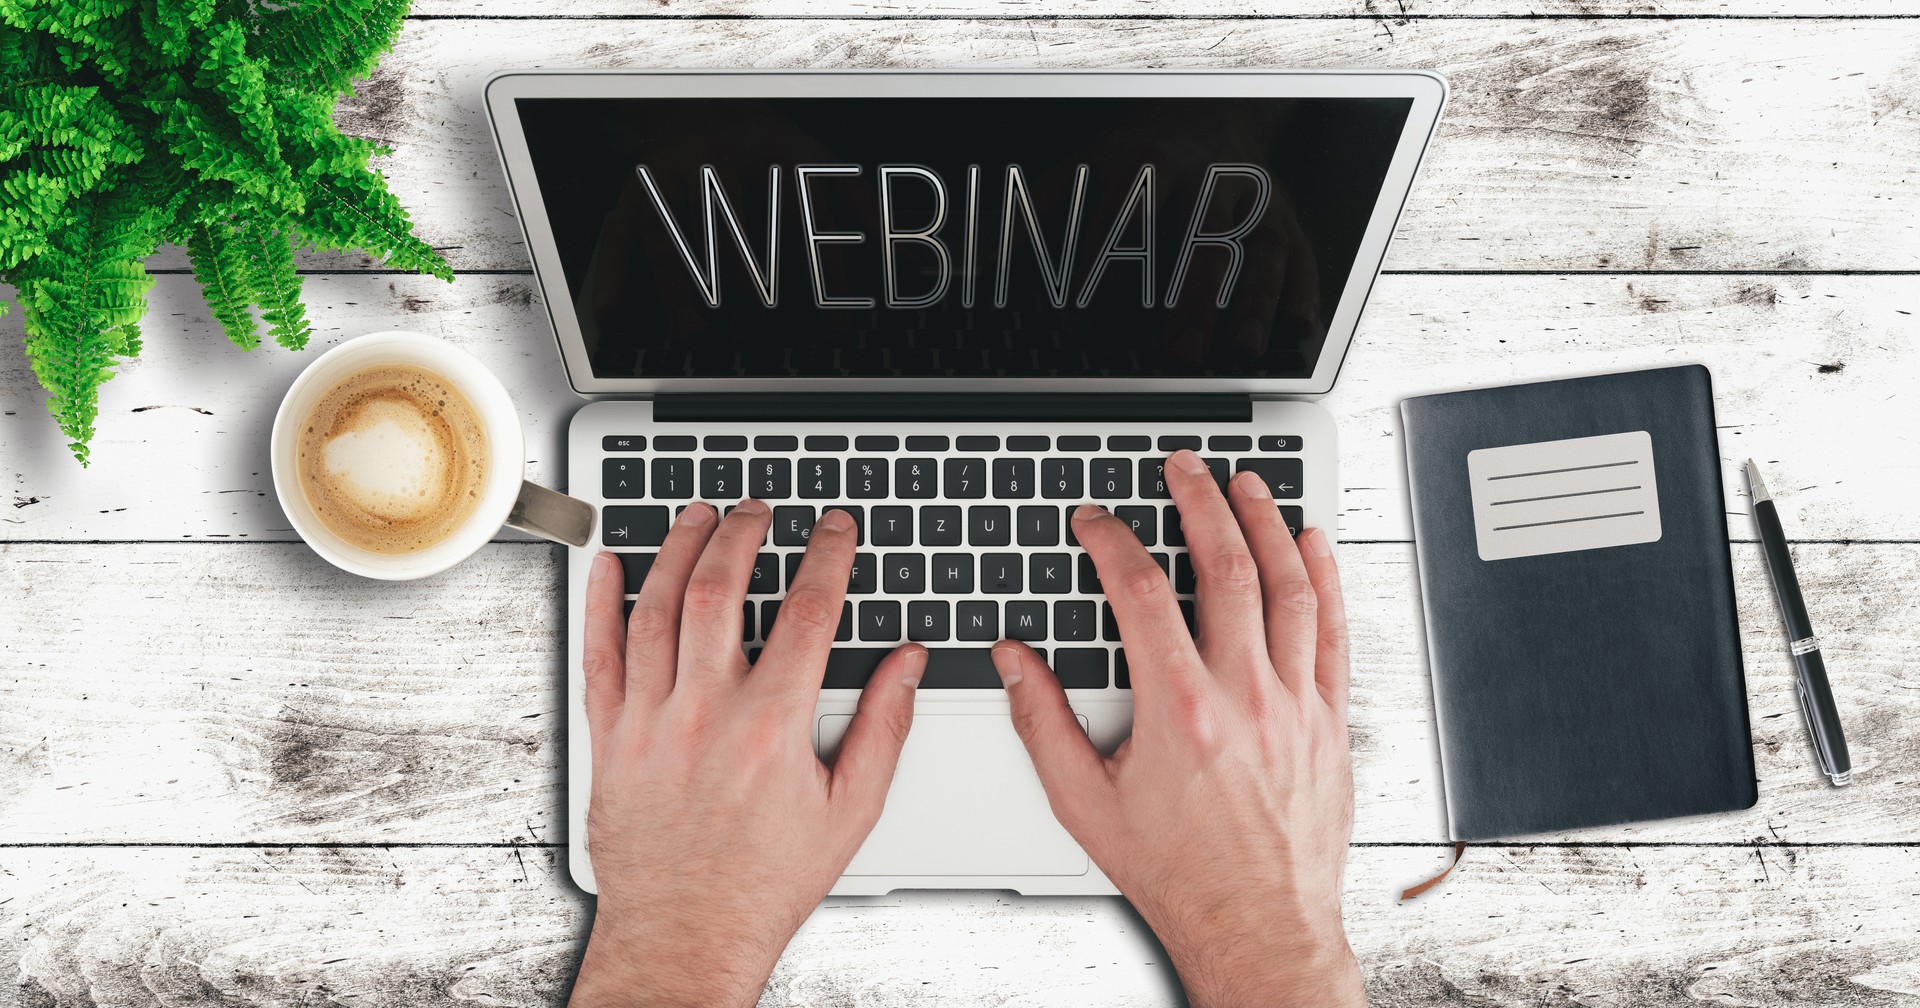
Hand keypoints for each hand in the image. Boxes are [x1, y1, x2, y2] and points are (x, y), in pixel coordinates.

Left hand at [572, 501, 925, 1007]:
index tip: (834, 530)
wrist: (686, 936)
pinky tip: (610, 566)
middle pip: (719, 589)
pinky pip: (599, 655)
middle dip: (743, 534)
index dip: (826, 556)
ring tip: (698, 518)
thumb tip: (907, 664)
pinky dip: (602, 602)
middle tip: (759, 510)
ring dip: (677, 549)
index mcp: (772, 726)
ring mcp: (650, 723)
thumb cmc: (764, 883)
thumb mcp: (851, 810)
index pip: (807, 611)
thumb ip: (885, 727)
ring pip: (656, 608)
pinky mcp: (610, 740)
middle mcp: (706, 713)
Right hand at [991, 450, 1360, 1007]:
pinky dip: (1325, 579)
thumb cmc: (1178, 874)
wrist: (1257, 925)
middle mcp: (1244, 697)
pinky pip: (1333, 632)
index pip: (1141, 593)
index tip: (1097, 521)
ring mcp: (1296, 706)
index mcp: (1179, 711)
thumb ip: (1043, 722)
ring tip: (1245, 486)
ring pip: (1289, 587)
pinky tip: (1312, 545)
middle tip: (1182, 468)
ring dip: (1265, 525)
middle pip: (1225, 568)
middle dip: (1200, 504)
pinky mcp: (1330, 722)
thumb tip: (1014, 661)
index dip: (1113, 542)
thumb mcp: (1084, 803)